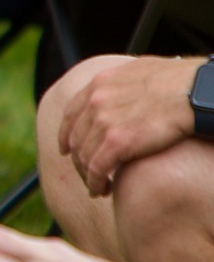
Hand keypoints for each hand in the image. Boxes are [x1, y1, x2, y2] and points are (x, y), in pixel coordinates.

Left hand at [58, 55, 196, 195]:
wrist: (195, 91)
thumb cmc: (180, 82)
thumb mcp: (141, 72)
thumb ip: (124, 84)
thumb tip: (125, 92)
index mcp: (101, 83)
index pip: (72, 113)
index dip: (66, 134)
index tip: (66, 149)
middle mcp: (96, 101)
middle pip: (76, 138)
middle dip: (79, 161)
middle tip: (88, 175)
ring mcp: (104, 121)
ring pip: (84, 157)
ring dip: (88, 176)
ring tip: (98, 188)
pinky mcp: (117, 142)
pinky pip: (97, 169)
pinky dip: (96, 182)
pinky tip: (102, 189)